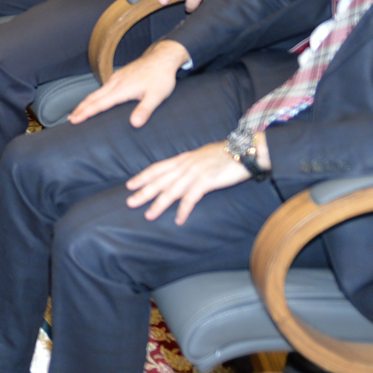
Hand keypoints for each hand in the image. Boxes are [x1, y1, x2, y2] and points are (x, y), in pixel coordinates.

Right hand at [68, 39, 189, 126]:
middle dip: (80, 108)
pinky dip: (94, 96)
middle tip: (70, 119)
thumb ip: (145, 110)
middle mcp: (115, 83)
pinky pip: (103, 88)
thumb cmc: (161, 77)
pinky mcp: (120, 75)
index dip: (86, 113)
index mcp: (121, 89)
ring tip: (78, 111)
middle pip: (93, 97)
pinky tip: (95, 99)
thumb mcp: (156, 96)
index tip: (75, 120)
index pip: (99, 104)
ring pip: (97, 92)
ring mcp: (116, 78)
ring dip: (86, 102)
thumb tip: (135, 124)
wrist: (163, 58)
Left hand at [126, 138, 257, 224]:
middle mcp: (184, 165)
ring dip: (159, 204)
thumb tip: (176, 172)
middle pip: (159, 181)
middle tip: (129, 202)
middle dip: (143, 192)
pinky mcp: (206, 181)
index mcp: (182, 159)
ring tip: (148, 215)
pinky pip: (191, 198)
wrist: (242, 152)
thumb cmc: (223, 155)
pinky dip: (183, 210)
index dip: (142, 177)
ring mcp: (194, 173)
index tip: (129, 185)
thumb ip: (187, 164)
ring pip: (171, 191)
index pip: (156, 168)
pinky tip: (178, 220)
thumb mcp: (199, 157)